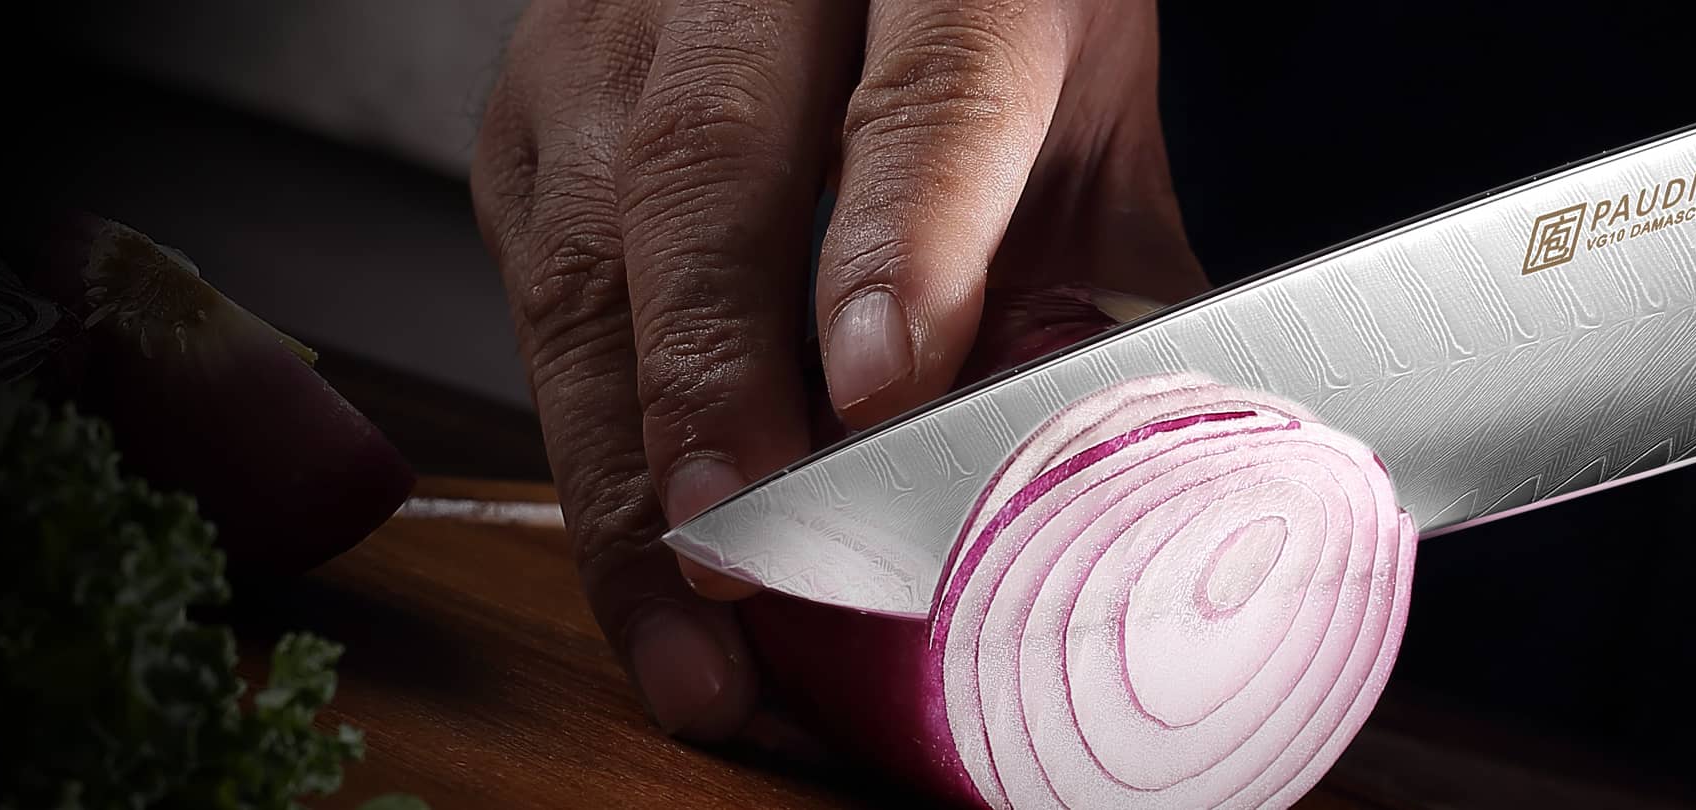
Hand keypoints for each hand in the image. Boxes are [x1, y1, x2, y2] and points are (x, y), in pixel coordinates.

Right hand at [467, 0, 1206, 743]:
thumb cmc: (1001, 58)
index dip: (901, 238)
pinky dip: (595, 468)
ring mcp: (609, 49)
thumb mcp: (1092, 129)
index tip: (886, 390)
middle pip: (705, 166)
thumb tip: (1163, 486)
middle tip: (741, 546)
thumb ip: (1115, 274)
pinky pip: (539, 309)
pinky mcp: (532, 137)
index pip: (925, 88)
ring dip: (628, 468)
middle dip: (711, 377)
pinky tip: (647, 590)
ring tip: (690, 640)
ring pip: (586, 252)